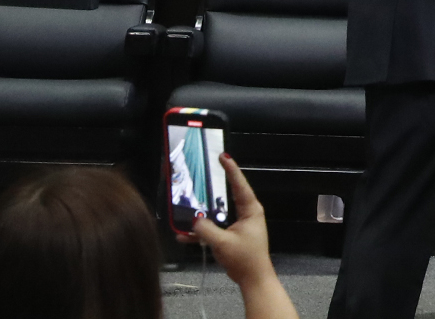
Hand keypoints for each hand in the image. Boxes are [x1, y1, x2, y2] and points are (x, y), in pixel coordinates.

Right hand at [192, 156, 299, 318]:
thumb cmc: (245, 257)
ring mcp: (237, 225)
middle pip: (226, 197)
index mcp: (250, 209)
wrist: (251, 278)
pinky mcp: (230, 236)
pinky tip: (183, 236)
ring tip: (185, 207)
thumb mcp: (223, 242)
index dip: (231, 170)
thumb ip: (206, 230)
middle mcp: (245, 213)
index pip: (240, 184)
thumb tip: (193, 220)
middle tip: (200, 178)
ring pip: (217, 214)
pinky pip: (213, 229)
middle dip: (211, 190)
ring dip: (202, 214)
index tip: (223, 156)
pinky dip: (200, 232)